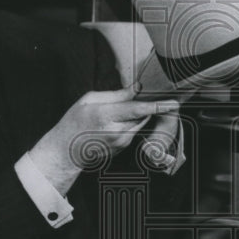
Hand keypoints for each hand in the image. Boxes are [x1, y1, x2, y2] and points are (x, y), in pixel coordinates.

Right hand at [28, 84, 179, 193]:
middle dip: (154, 107)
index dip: (156, 105)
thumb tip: (136, 88)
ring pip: (141, 124)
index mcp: (106, 116)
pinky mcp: (123, 149)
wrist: (66, 150)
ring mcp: (121, 143)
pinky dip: (134, 123)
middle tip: (159, 96)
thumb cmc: (74, 122)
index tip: (172, 102)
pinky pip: (135, 131)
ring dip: (142, 114)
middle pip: (143, 116)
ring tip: (130, 107)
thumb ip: (115, 95)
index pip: (137, 110)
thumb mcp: (89, 100)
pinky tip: (120, 120)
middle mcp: (116, 132)